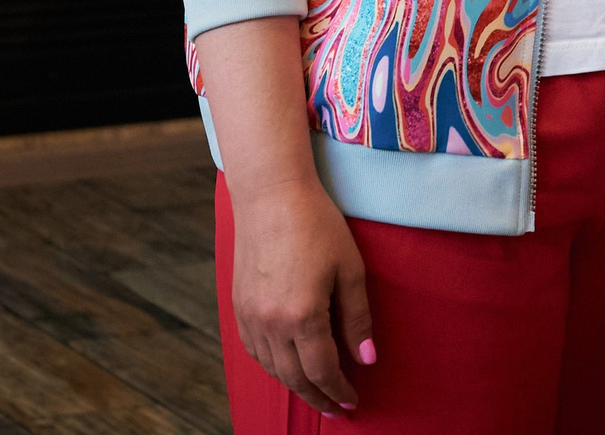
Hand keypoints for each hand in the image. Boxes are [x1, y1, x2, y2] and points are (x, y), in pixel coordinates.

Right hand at [228, 173, 375, 414]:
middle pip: (294, 377)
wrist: (271, 196)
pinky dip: (273, 366)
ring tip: (316, 393)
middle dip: (318, 398)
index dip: (339, 391)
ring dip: (295, 385)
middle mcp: (270, 323)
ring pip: (272, 368)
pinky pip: (255, 351)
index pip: (322, 370)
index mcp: (302, 315)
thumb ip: (357, 318)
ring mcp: (250, 316)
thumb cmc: (317, 225)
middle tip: (336, 410)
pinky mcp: (237, 306)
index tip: (353, 402)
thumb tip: (367, 359)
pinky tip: (288, 365)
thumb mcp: (350, 269)